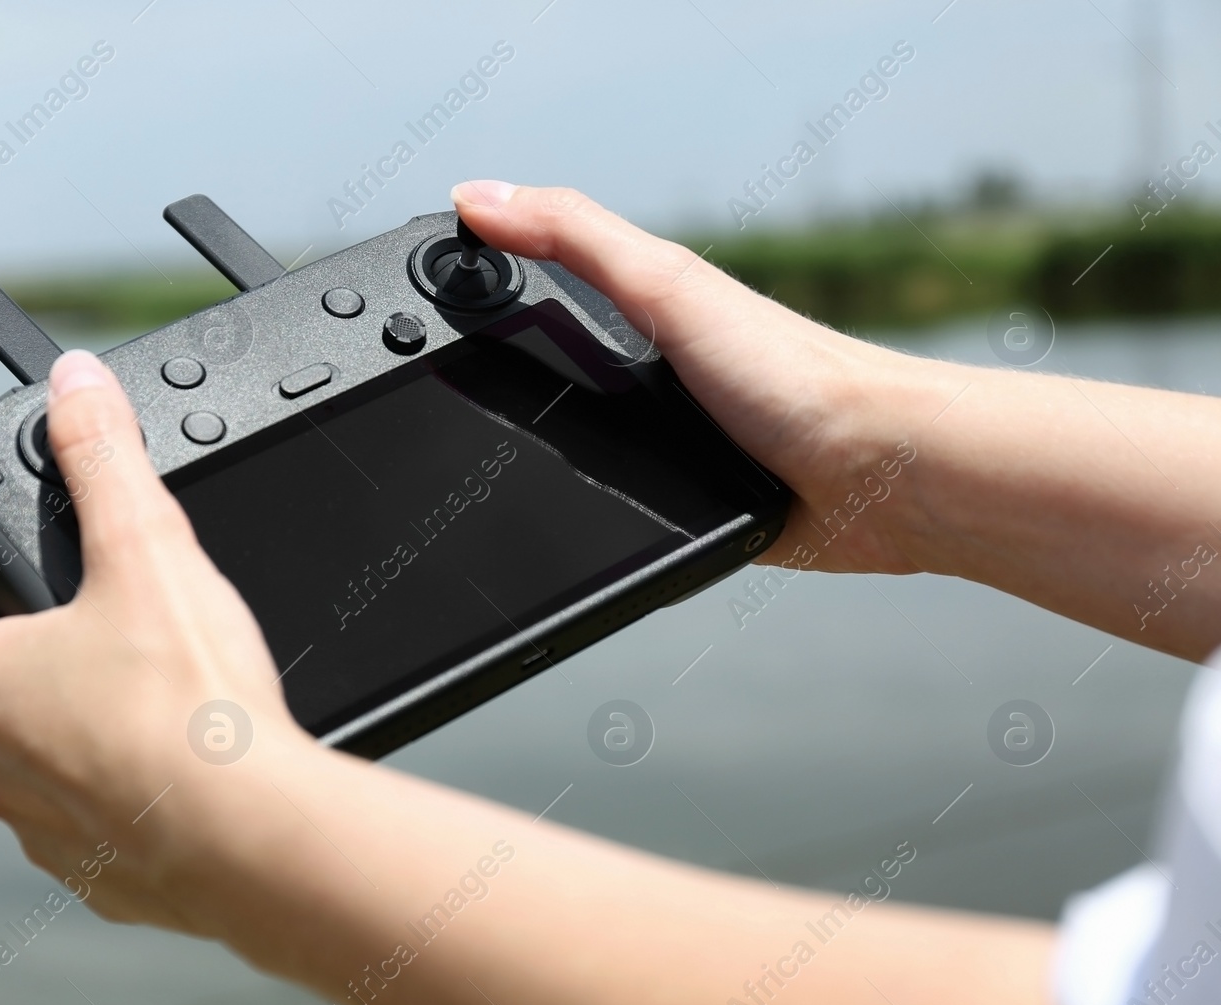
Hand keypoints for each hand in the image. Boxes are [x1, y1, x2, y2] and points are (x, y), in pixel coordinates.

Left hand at [0, 350, 323, 931]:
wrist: (250, 833)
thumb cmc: (190, 703)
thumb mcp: (148, 547)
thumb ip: (104, 455)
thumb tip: (74, 381)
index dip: (32, 606)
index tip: (89, 602)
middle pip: (23, 696)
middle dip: (77, 675)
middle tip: (152, 656)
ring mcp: (41, 833)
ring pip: (63, 769)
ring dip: (107, 745)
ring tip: (182, 720)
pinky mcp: (99, 882)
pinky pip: (110, 830)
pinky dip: (144, 807)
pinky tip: (197, 782)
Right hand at [452, 180, 952, 574]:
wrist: (876, 477)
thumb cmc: (796, 377)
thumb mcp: (669, 289)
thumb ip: (578, 240)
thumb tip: (480, 196)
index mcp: (641, 308)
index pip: (537, 281)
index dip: (475, 284)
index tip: (417, 296)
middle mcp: (649, 369)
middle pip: (542, 369)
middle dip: (487, 389)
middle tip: (432, 407)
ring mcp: (662, 438)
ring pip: (569, 442)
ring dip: (532, 457)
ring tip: (475, 467)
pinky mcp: (678, 503)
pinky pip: (608, 503)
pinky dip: (580, 509)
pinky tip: (553, 520)